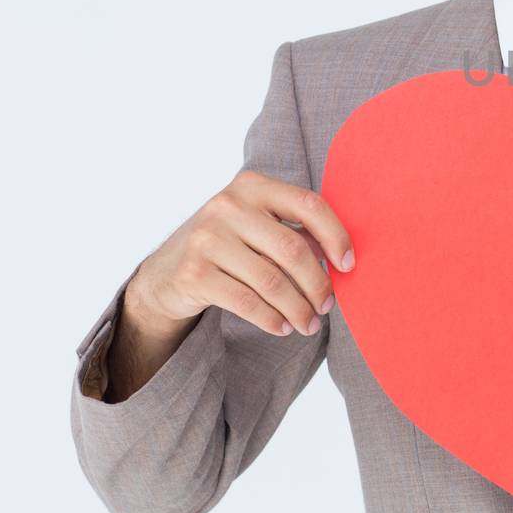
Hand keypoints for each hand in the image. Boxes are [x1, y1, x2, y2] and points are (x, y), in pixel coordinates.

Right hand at [128, 169, 354, 338]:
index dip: (336, 235)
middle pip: (292, 249)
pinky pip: (247, 302)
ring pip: (271, 280)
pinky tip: (283, 327)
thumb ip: (294, 231)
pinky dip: (272, 319)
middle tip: (327, 306)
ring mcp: (207, 239)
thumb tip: (342, 256)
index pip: (308, 205)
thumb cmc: (226, 247)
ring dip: (298, 308)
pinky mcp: (194, 273)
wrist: (164, 273)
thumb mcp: (256, 226)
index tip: (348, 265)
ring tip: (309, 323)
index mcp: (251, 186)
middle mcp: (227, 206)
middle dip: (317, 283)